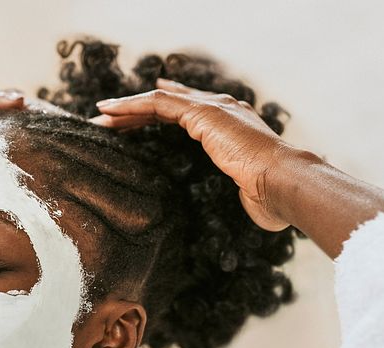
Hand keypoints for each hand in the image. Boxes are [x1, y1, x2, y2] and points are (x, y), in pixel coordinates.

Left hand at [92, 78, 383, 257]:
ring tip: (100, 118)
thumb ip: (241, 192)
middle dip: (137, 112)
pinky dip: (131, 106)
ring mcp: (214, 108)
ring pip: (159, 100)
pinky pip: (157, 103)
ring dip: (127, 109)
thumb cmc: (271, 197)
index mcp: (233, 126)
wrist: (283, 183)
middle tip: (109, 121)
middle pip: (170, 104)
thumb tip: (248, 210)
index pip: (188, 114)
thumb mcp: (248, 194)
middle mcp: (223, 109)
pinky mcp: (203, 112)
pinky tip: (109, 113)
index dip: (159, 117)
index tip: (135, 126)